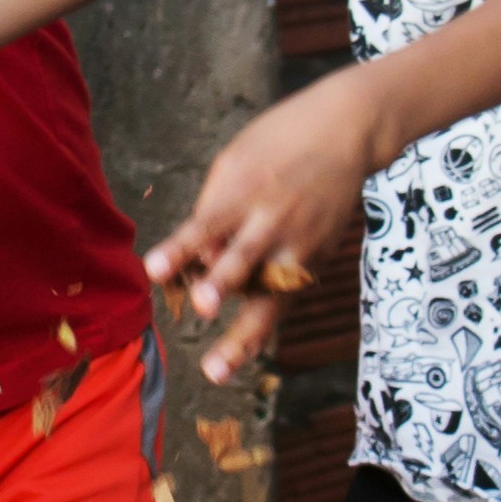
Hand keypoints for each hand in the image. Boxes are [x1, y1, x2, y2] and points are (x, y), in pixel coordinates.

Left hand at [148, 77, 379, 383]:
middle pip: (243, 259)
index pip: (205, 225)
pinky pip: (282, 299)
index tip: (153, 269)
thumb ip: (212, 209)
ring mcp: (299, 244)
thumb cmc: (278, 143)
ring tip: (216, 370)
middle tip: (203, 305)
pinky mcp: (316, 260)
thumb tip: (193, 258)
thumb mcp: (235, 161)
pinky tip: (239, 357)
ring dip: (242, 337)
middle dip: (222, 283)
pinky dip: (261, 328)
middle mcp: (272, 220)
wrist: (347, 131)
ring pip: (269, 297)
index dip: (180, 248)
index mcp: (244, 191)